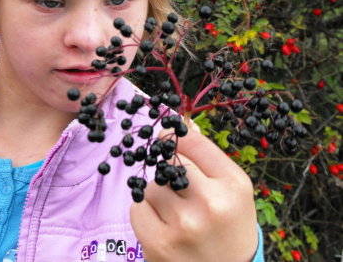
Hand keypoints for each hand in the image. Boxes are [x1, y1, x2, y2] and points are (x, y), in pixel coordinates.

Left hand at [130, 125, 257, 261]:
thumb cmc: (229, 226)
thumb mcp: (232, 189)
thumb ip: (206, 157)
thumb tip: (178, 124)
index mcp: (232, 184)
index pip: (192, 142)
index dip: (175, 137)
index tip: (169, 138)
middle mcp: (210, 203)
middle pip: (168, 162)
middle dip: (169, 170)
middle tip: (179, 186)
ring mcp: (182, 224)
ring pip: (150, 185)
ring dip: (156, 194)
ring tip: (175, 213)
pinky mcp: (158, 243)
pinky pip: (136, 208)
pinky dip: (145, 213)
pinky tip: (163, 226)